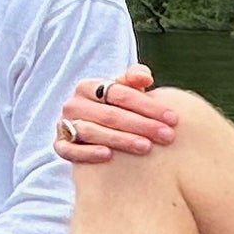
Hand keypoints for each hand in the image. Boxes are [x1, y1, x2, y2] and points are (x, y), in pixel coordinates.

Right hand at [53, 65, 174, 163]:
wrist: (93, 134)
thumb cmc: (115, 110)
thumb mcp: (124, 92)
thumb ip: (135, 78)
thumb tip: (146, 77)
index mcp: (88, 87)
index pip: (119, 93)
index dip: (148, 105)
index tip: (173, 117)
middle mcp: (73, 104)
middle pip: (109, 114)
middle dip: (142, 125)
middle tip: (167, 135)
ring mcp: (65, 125)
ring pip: (92, 131)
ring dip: (121, 139)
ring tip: (146, 147)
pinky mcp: (60, 145)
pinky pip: (70, 150)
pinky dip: (87, 152)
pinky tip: (108, 155)